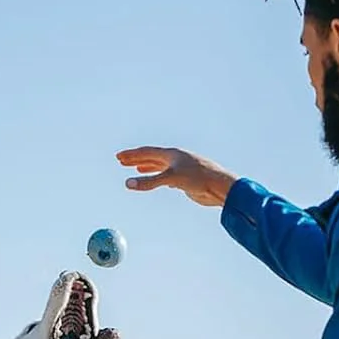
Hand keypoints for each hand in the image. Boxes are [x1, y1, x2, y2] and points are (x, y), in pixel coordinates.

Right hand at [117, 147, 237, 207]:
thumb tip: (128, 184)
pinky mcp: (185, 180)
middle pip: (150, 157)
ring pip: (159, 166)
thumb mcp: (171, 179)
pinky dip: (157, 176)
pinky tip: (155, 178)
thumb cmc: (198, 178)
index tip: (118, 156)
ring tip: (135, 168)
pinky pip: (166, 176)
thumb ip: (149, 182)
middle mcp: (175, 159)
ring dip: (146, 167)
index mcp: (171, 154)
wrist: (219, 187)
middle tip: (121, 160)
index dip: (131, 155)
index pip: (146, 152)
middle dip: (135, 159)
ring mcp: (180, 169)